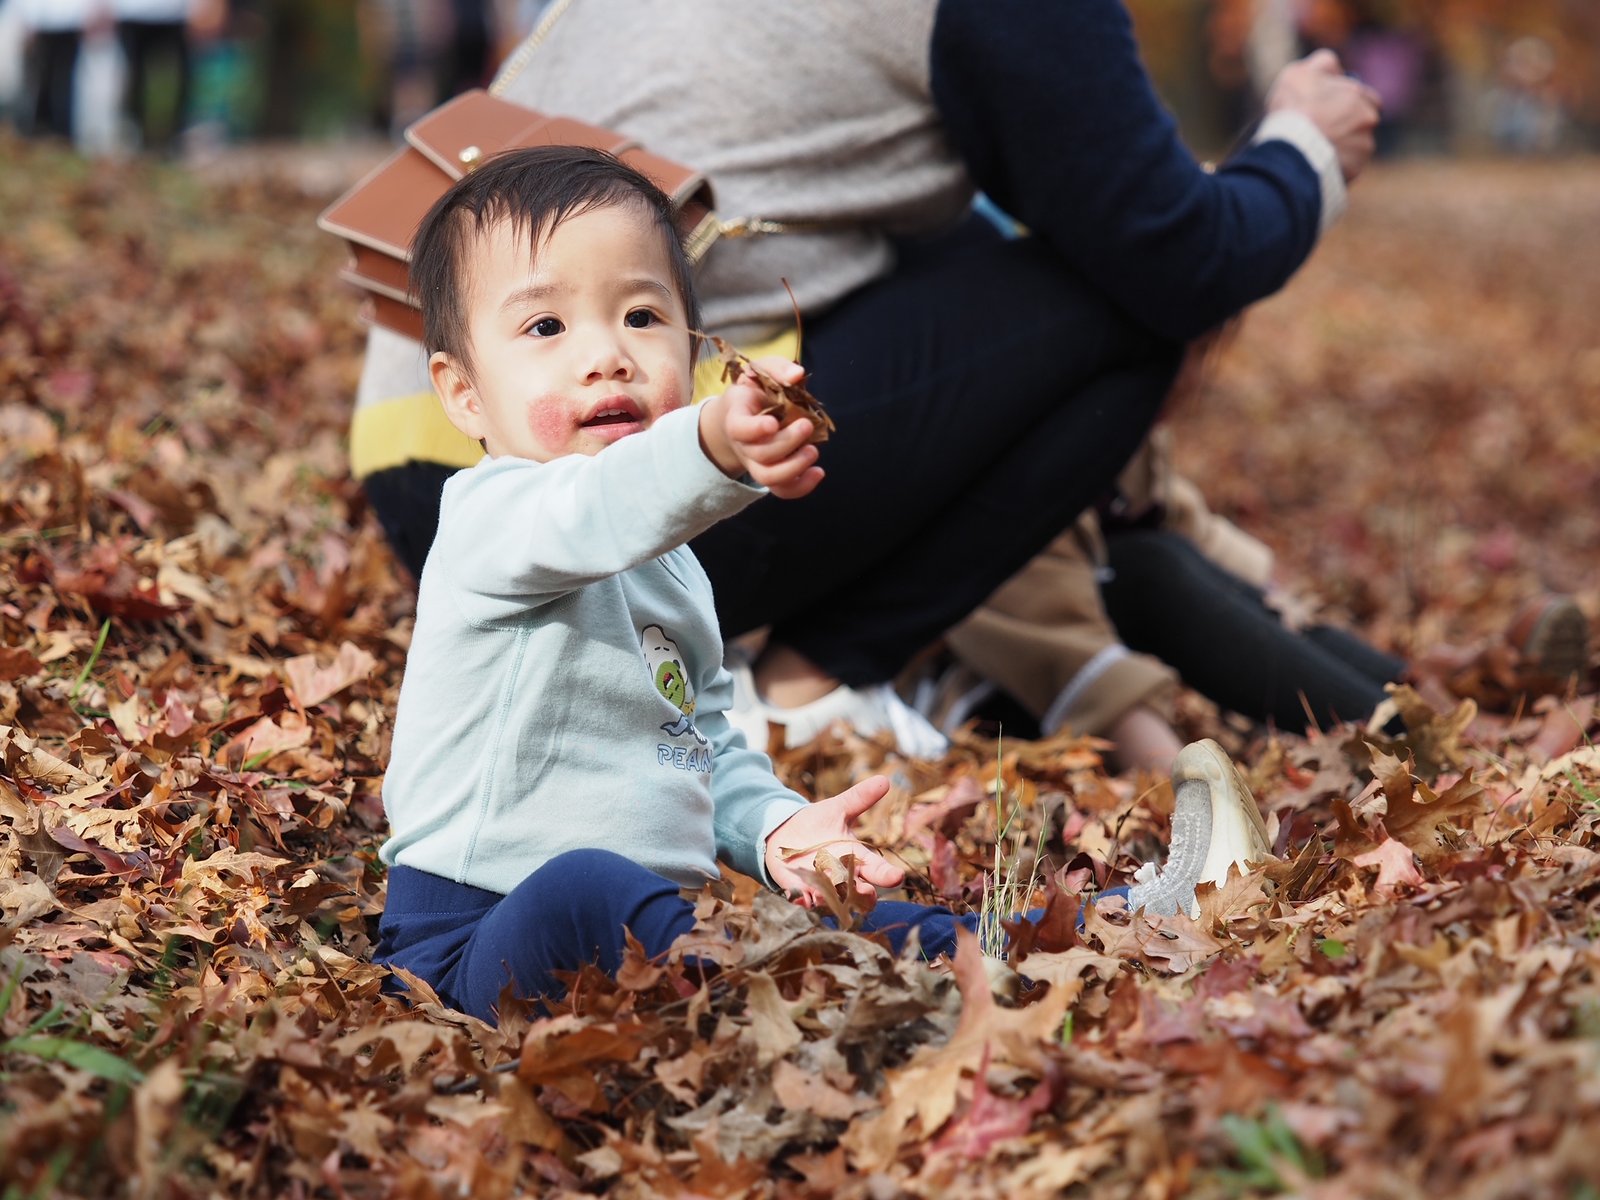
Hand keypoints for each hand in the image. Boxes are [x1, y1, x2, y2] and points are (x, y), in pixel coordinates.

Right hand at [698, 357, 823, 499]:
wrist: (740, 415)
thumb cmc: (754, 391)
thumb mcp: (761, 370)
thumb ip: (777, 368)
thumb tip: (797, 374)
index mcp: (737, 416)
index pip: (738, 428)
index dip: (754, 429)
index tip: (772, 423)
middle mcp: (743, 445)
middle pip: (760, 454)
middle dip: (787, 442)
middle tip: (807, 425)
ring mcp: (755, 463)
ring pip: (769, 477)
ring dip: (794, 467)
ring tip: (813, 451)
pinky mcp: (770, 473)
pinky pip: (782, 490)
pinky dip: (801, 487)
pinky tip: (818, 472)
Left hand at [765, 775, 904, 904]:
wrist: (786, 832)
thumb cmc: (818, 823)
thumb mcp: (839, 808)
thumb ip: (860, 798)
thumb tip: (884, 780)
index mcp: (857, 858)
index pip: (879, 870)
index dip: (889, 875)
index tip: (897, 876)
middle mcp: (844, 877)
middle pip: (862, 895)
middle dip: (865, 895)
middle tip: (865, 890)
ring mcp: (823, 886)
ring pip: (834, 901)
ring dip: (832, 899)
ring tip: (827, 893)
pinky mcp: (801, 890)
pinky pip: (804, 901)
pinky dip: (804, 901)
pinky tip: (802, 897)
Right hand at [1266, 49, 1382, 182]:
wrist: (1289, 150)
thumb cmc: (1292, 109)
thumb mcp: (1299, 73)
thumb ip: (1322, 64)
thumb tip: (1335, 67)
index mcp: (1359, 94)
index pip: (1364, 96)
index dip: (1345, 102)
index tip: (1327, 111)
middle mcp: (1368, 118)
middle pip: (1363, 122)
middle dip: (1348, 125)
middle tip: (1324, 132)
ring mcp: (1364, 146)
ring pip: (1356, 146)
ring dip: (1343, 147)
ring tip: (1317, 152)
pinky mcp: (1355, 169)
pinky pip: (1348, 167)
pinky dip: (1337, 166)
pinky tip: (1318, 165)